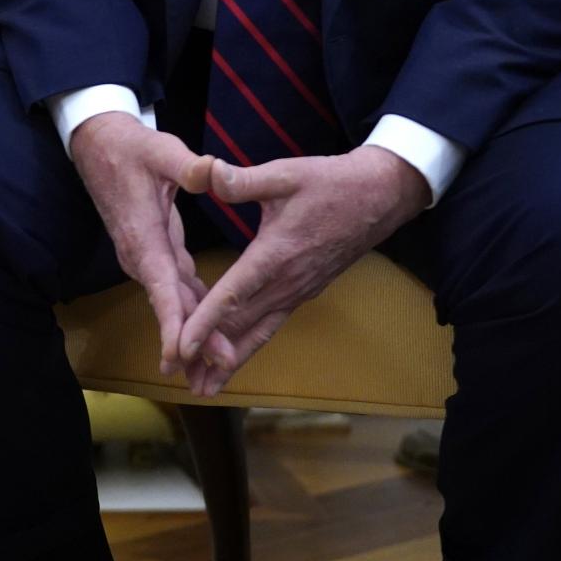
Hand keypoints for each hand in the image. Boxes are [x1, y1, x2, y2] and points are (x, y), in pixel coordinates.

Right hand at [69, 113, 232, 384]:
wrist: (99, 145)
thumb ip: (188, 166)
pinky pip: (174, 287)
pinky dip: (191, 309)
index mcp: (142, 234)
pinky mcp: (153, 253)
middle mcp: (140, 253)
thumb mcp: (161, 150)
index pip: (159, 282)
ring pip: (172, 298)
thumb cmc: (131, 148)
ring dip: (194, 328)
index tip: (181, 351)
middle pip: (169, 301)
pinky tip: (213, 326)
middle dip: (194, 335)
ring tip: (222, 358)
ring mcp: (144, 256)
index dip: (172, 318)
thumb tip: (212, 171)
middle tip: (223, 362)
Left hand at [174, 147, 429, 395]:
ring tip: (205, 388)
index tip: (181, 347)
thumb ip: (242, 180)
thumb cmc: (331, 183)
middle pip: (242, 326)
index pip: (233, 295)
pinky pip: (272, 323)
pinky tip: (235, 357)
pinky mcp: (304, 290)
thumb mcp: (285, 174)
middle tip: (179, 379)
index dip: (205, 322)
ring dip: (231, 360)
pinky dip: (250, 344)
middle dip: (210, 354)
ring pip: (259, 332)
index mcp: (276, 255)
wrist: (380, 197)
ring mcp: (298, 290)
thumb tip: (206, 172)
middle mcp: (287, 282)